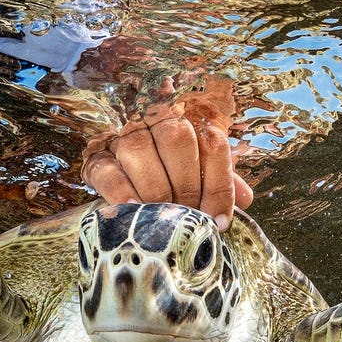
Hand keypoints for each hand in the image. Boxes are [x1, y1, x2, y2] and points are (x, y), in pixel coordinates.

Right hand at [80, 78, 252, 230]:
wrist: (121, 169)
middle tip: (191, 217)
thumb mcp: (198, 173)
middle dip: (188, 185)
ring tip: (165, 218)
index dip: (220, 183)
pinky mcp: (95, 158)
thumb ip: (220, 181)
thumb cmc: (169, 174)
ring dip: (156, 189)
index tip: (221, 220)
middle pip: (176, 138)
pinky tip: (134, 210)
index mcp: (186, 122)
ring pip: (138, 150)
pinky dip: (121, 191)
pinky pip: (106, 170)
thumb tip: (246, 198)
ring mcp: (121, 137)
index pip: (212, 143)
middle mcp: (153, 122)